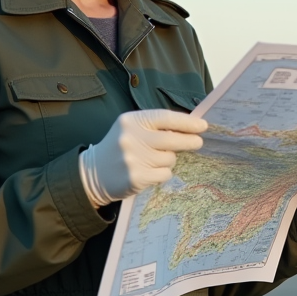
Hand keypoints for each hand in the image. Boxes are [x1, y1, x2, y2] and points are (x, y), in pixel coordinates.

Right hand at [79, 109, 207, 207]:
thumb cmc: (120, 147)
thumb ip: (156, 127)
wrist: (94, 172)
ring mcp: (133, 159)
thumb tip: (190, 128)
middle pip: (172, 139)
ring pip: (169, 159)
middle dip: (190, 141)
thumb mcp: (132, 129)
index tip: (202, 126)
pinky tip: (149, 172)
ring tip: (153, 160)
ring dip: (168, 160)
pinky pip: (164, 174)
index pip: (165, 118)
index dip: (187, 122)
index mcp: (132, 121)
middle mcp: (131, 138)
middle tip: (198, 142)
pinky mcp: (135, 177)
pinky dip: (162, 173)